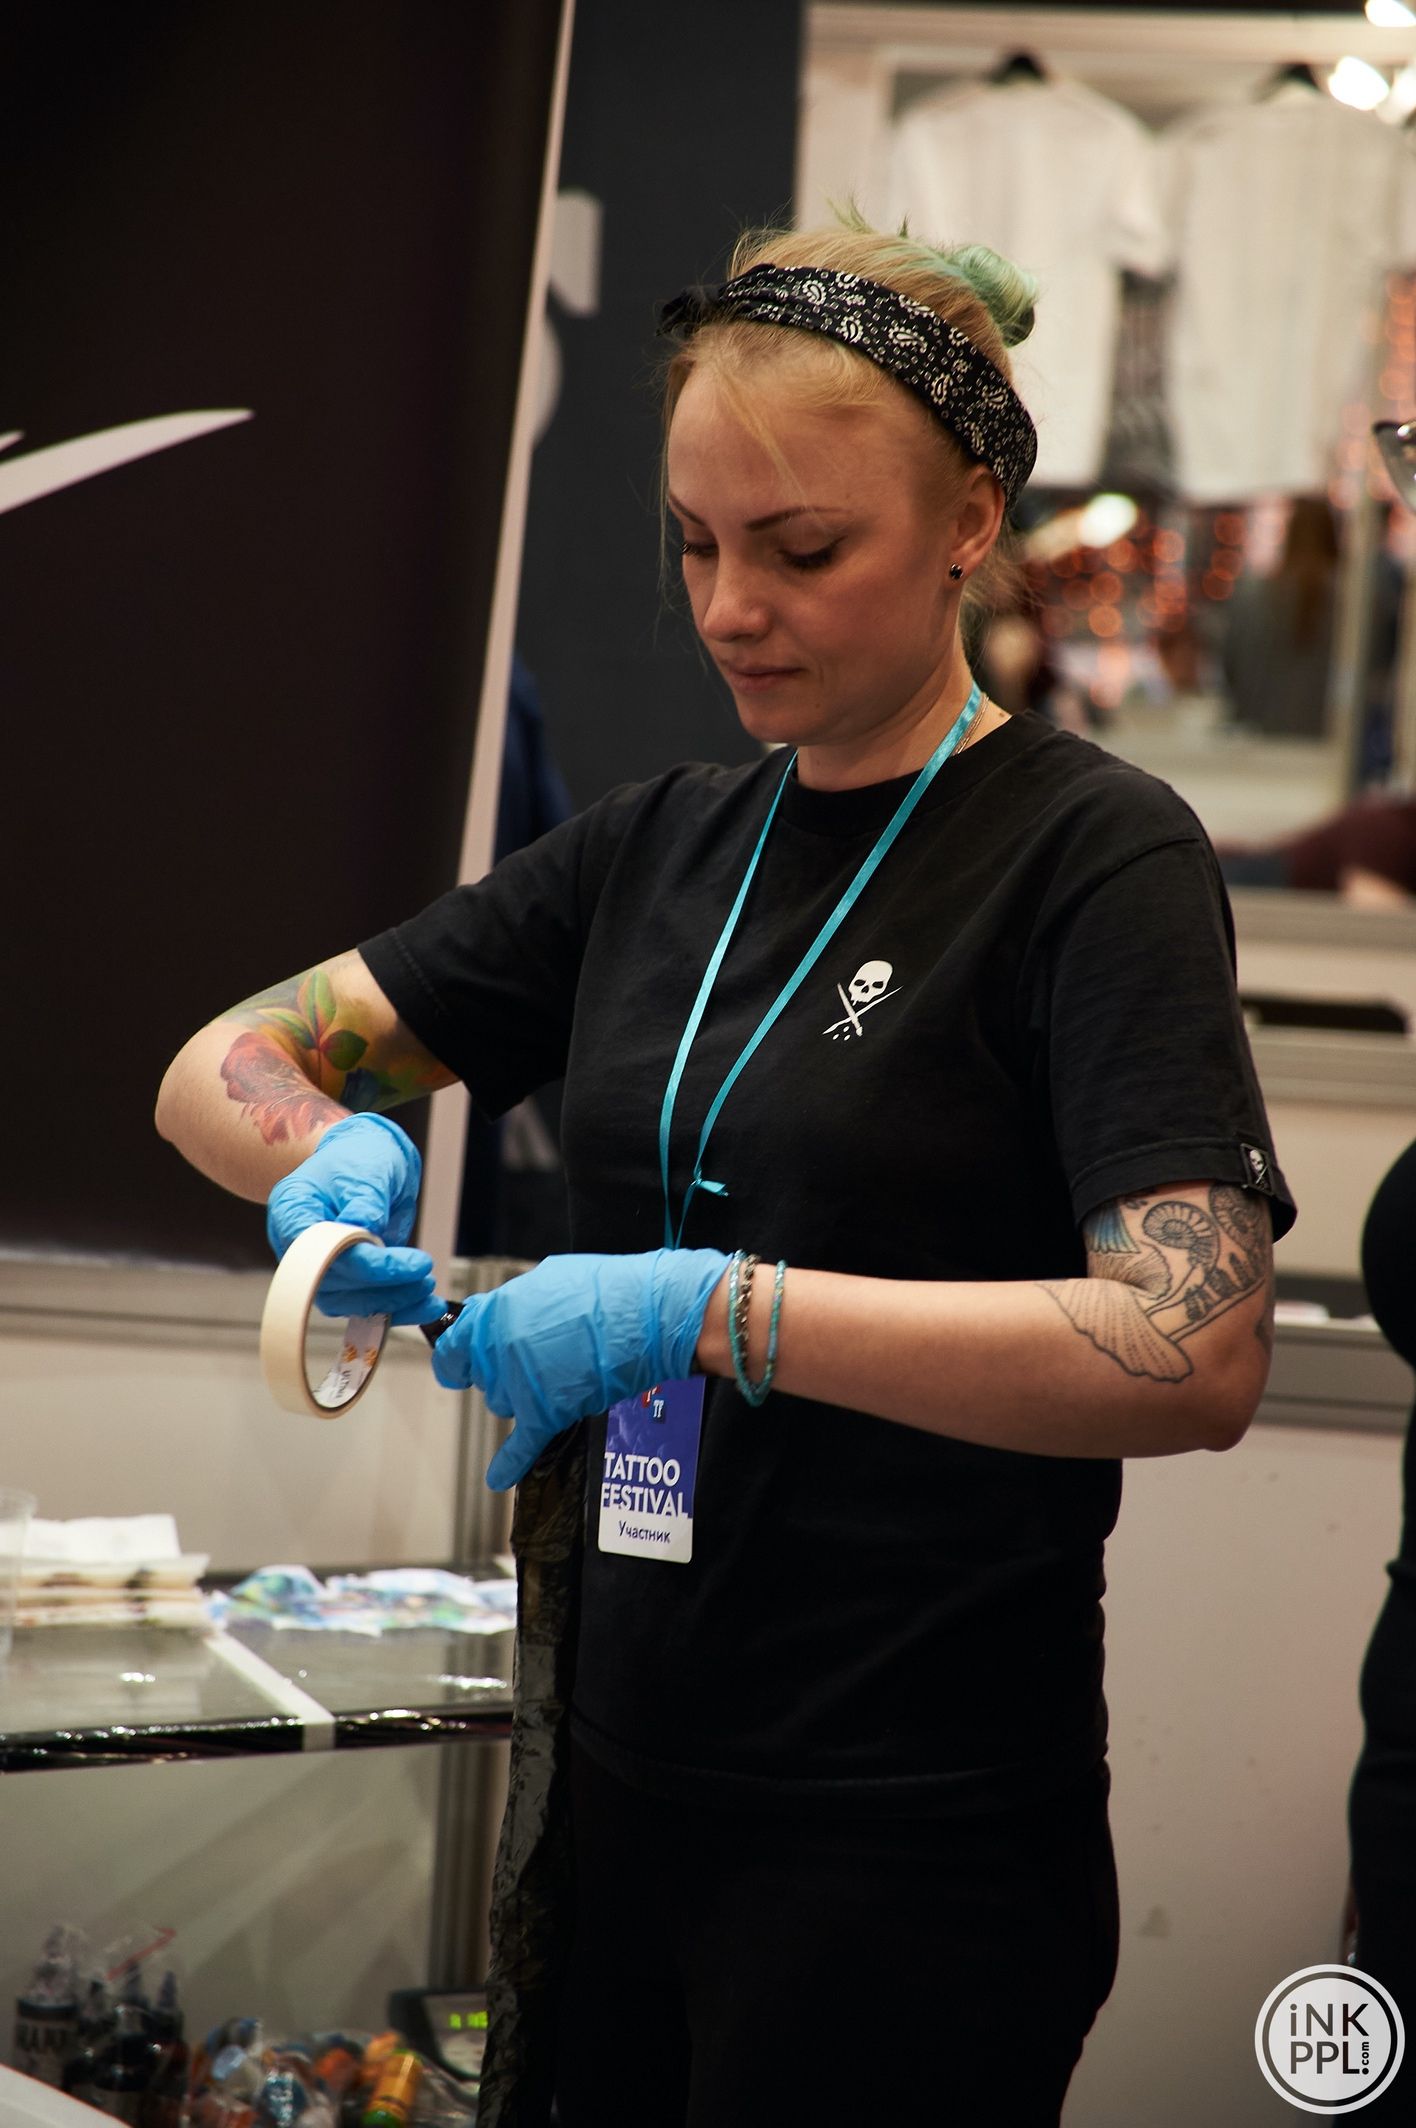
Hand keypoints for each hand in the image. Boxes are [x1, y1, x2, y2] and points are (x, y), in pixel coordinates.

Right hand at [265, 1113, 441, 1323]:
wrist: (366, 1159)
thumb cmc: (360, 1157)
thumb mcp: (367, 1168)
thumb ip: (365, 1200)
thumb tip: (366, 1229)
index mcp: (292, 1210)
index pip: (321, 1250)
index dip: (362, 1263)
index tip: (405, 1264)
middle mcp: (299, 1246)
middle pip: (335, 1280)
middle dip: (384, 1284)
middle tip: (424, 1276)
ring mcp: (320, 1265)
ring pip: (349, 1300)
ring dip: (393, 1301)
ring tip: (430, 1294)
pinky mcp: (344, 1279)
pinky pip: (364, 1302)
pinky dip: (397, 1307)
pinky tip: (425, 1306)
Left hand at [430, 1249, 729, 1489]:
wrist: (646, 1315)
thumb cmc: (604, 1289)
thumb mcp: (546, 1278)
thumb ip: (512, 1303)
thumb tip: (493, 1315)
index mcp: (495, 1315)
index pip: (452, 1349)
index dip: (458, 1358)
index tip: (460, 1365)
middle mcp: (499, 1351)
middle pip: (484, 1380)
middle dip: (504, 1373)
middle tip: (539, 1358)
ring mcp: (521, 1384)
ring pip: (504, 1404)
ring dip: (524, 1396)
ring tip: (561, 1373)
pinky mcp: (547, 1412)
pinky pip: (520, 1445)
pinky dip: (509, 1464)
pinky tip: (497, 1478)